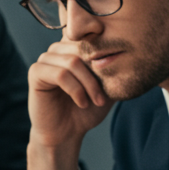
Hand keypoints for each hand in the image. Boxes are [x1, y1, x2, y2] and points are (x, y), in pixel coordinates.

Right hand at [26, 35, 112, 169]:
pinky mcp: (36, 72)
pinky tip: (82, 102)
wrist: (67, 134)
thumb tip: (132, 50)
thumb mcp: (106, 87)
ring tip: (96, 101)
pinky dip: (76, 90)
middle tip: (104, 95)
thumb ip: (114, 68)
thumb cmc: (86, 110)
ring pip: (72, 62)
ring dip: (89, 84)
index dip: (103, 48)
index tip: (111, 71)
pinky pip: (60, 74)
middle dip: (98, 72)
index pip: (89, 35)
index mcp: (74, 48)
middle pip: (83, 48)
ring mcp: (45, 59)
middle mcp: (58, 49)